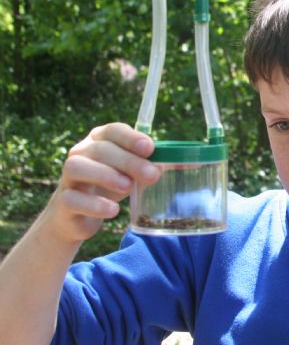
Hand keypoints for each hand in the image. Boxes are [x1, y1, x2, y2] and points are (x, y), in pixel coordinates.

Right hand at [41, 123, 160, 242]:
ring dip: (105, 175)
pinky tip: (113, 210)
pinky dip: (94, 204)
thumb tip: (169, 163)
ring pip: (77, 167)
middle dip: (128, 161)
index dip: (131, 137)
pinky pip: (73, 199)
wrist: (79, 214)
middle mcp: (80, 153)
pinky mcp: (64, 201)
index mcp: (99, 140)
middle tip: (151, 175)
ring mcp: (68, 177)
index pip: (113, 131)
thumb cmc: (110, 186)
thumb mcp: (132, 174)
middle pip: (100, 149)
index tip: (149, 148)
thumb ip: (148, 166)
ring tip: (128, 187)